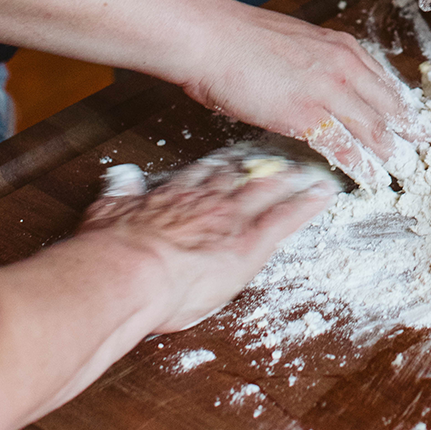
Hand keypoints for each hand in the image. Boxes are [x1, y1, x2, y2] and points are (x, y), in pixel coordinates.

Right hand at [81, 153, 339, 330]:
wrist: (128, 270)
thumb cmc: (112, 252)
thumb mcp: (107, 213)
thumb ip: (119, 193)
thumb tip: (120, 176)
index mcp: (172, 197)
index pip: (200, 177)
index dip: (218, 168)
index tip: (229, 161)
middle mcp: (205, 201)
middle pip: (238, 179)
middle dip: (260, 169)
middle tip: (279, 159)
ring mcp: (231, 219)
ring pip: (267, 192)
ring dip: (290, 180)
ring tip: (310, 172)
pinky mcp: (249, 242)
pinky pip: (285, 219)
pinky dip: (306, 205)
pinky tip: (323, 195)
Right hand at [176, 4, 430, 189]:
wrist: (212, 37)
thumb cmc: (241, 39)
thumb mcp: (296, 42)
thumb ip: (316, 61)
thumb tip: (318, 80)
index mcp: (342, 47)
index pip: (385, 81)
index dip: (401, 105)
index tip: (412, 120)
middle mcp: (343, 67)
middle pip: (388, 106)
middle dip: (408, 131)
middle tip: (422, 148)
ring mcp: (327, 91)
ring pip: (373, 129)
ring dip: (391, 154)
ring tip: (405, 171)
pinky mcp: (306, 116)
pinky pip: (343, 147)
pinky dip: (361, 166)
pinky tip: (372, 179)